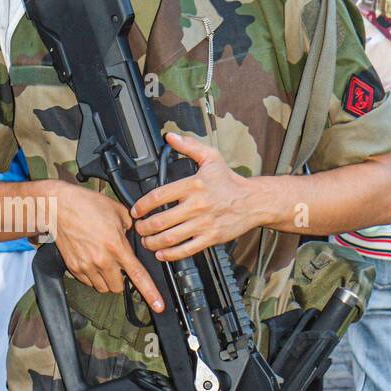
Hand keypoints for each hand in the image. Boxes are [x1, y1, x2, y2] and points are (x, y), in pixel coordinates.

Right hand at [52, 181, 164, 311]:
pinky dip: (92, 277)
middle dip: (121, 281)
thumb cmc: (86, 205)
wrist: (59, 206)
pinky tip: (91, 261)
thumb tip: (133, 236)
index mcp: (116, 246)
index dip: (150, 293)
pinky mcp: (73, 267)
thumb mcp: (118, 211)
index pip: (138, 275)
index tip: (158, 306)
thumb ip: (130, 227)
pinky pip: (88, 282)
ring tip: (103, 263)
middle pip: (118, 288)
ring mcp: (86, 266)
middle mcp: (102, 260)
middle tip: (118, 267)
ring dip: (106, 280)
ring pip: (102, 288)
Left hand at [131, 132, 261, 260]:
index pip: (158, 196)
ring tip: (146, 241)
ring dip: (152, 242)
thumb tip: (170, 137)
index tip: (136, 211)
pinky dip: (170, 254)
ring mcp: (204, 223)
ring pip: (170, 238)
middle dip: (143, 227)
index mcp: (193, 185)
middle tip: (138, 228)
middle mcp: (197, 205)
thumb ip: (189, 146)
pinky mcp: (211, 238)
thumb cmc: (230, 182)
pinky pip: (186, 250)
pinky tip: (162, 253)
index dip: (141, 206)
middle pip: (160, 221)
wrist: (254, 201)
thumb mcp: (211, 158)